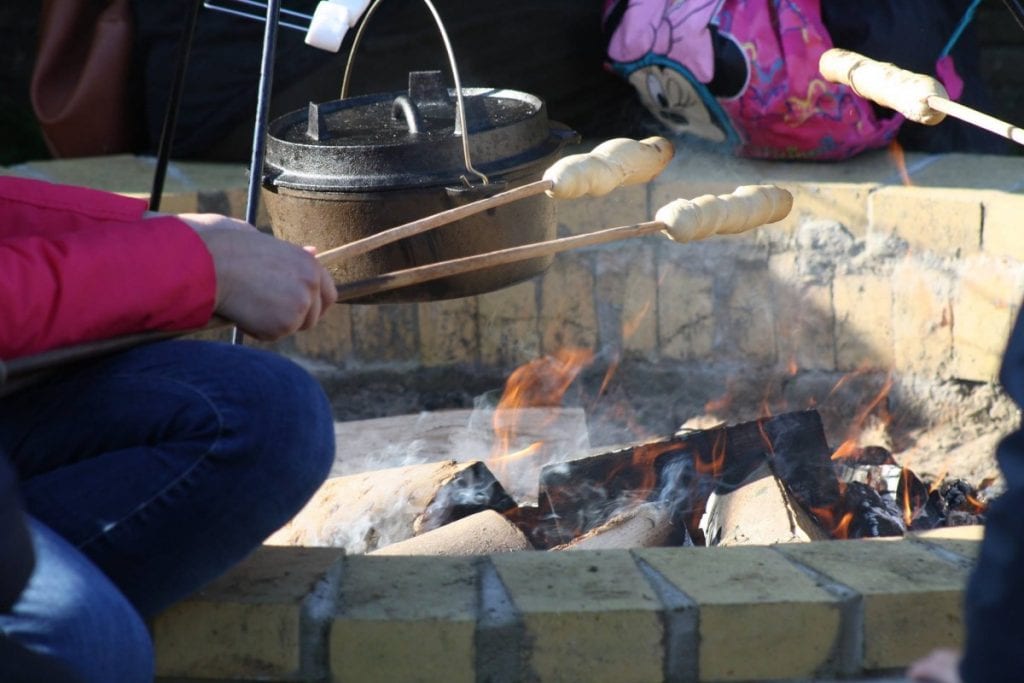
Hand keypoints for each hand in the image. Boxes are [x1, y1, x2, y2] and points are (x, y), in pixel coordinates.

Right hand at [174, 213, 335, 339]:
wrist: (214, 263)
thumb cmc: (234, 251)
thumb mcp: (271, 247)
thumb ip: (295, 256)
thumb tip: (314, 251)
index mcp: (310, 264)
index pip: (329, 294)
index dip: (315, 306)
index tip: (301, 311)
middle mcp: (311, 285)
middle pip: (315, 317)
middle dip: (296, 320)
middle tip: (270, 315)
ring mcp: (300, 305)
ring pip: (292, 328)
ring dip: (273, 324)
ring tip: (249, 304)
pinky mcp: (285, 324)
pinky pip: (271, 335)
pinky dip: (256, 330)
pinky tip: (242, 310)